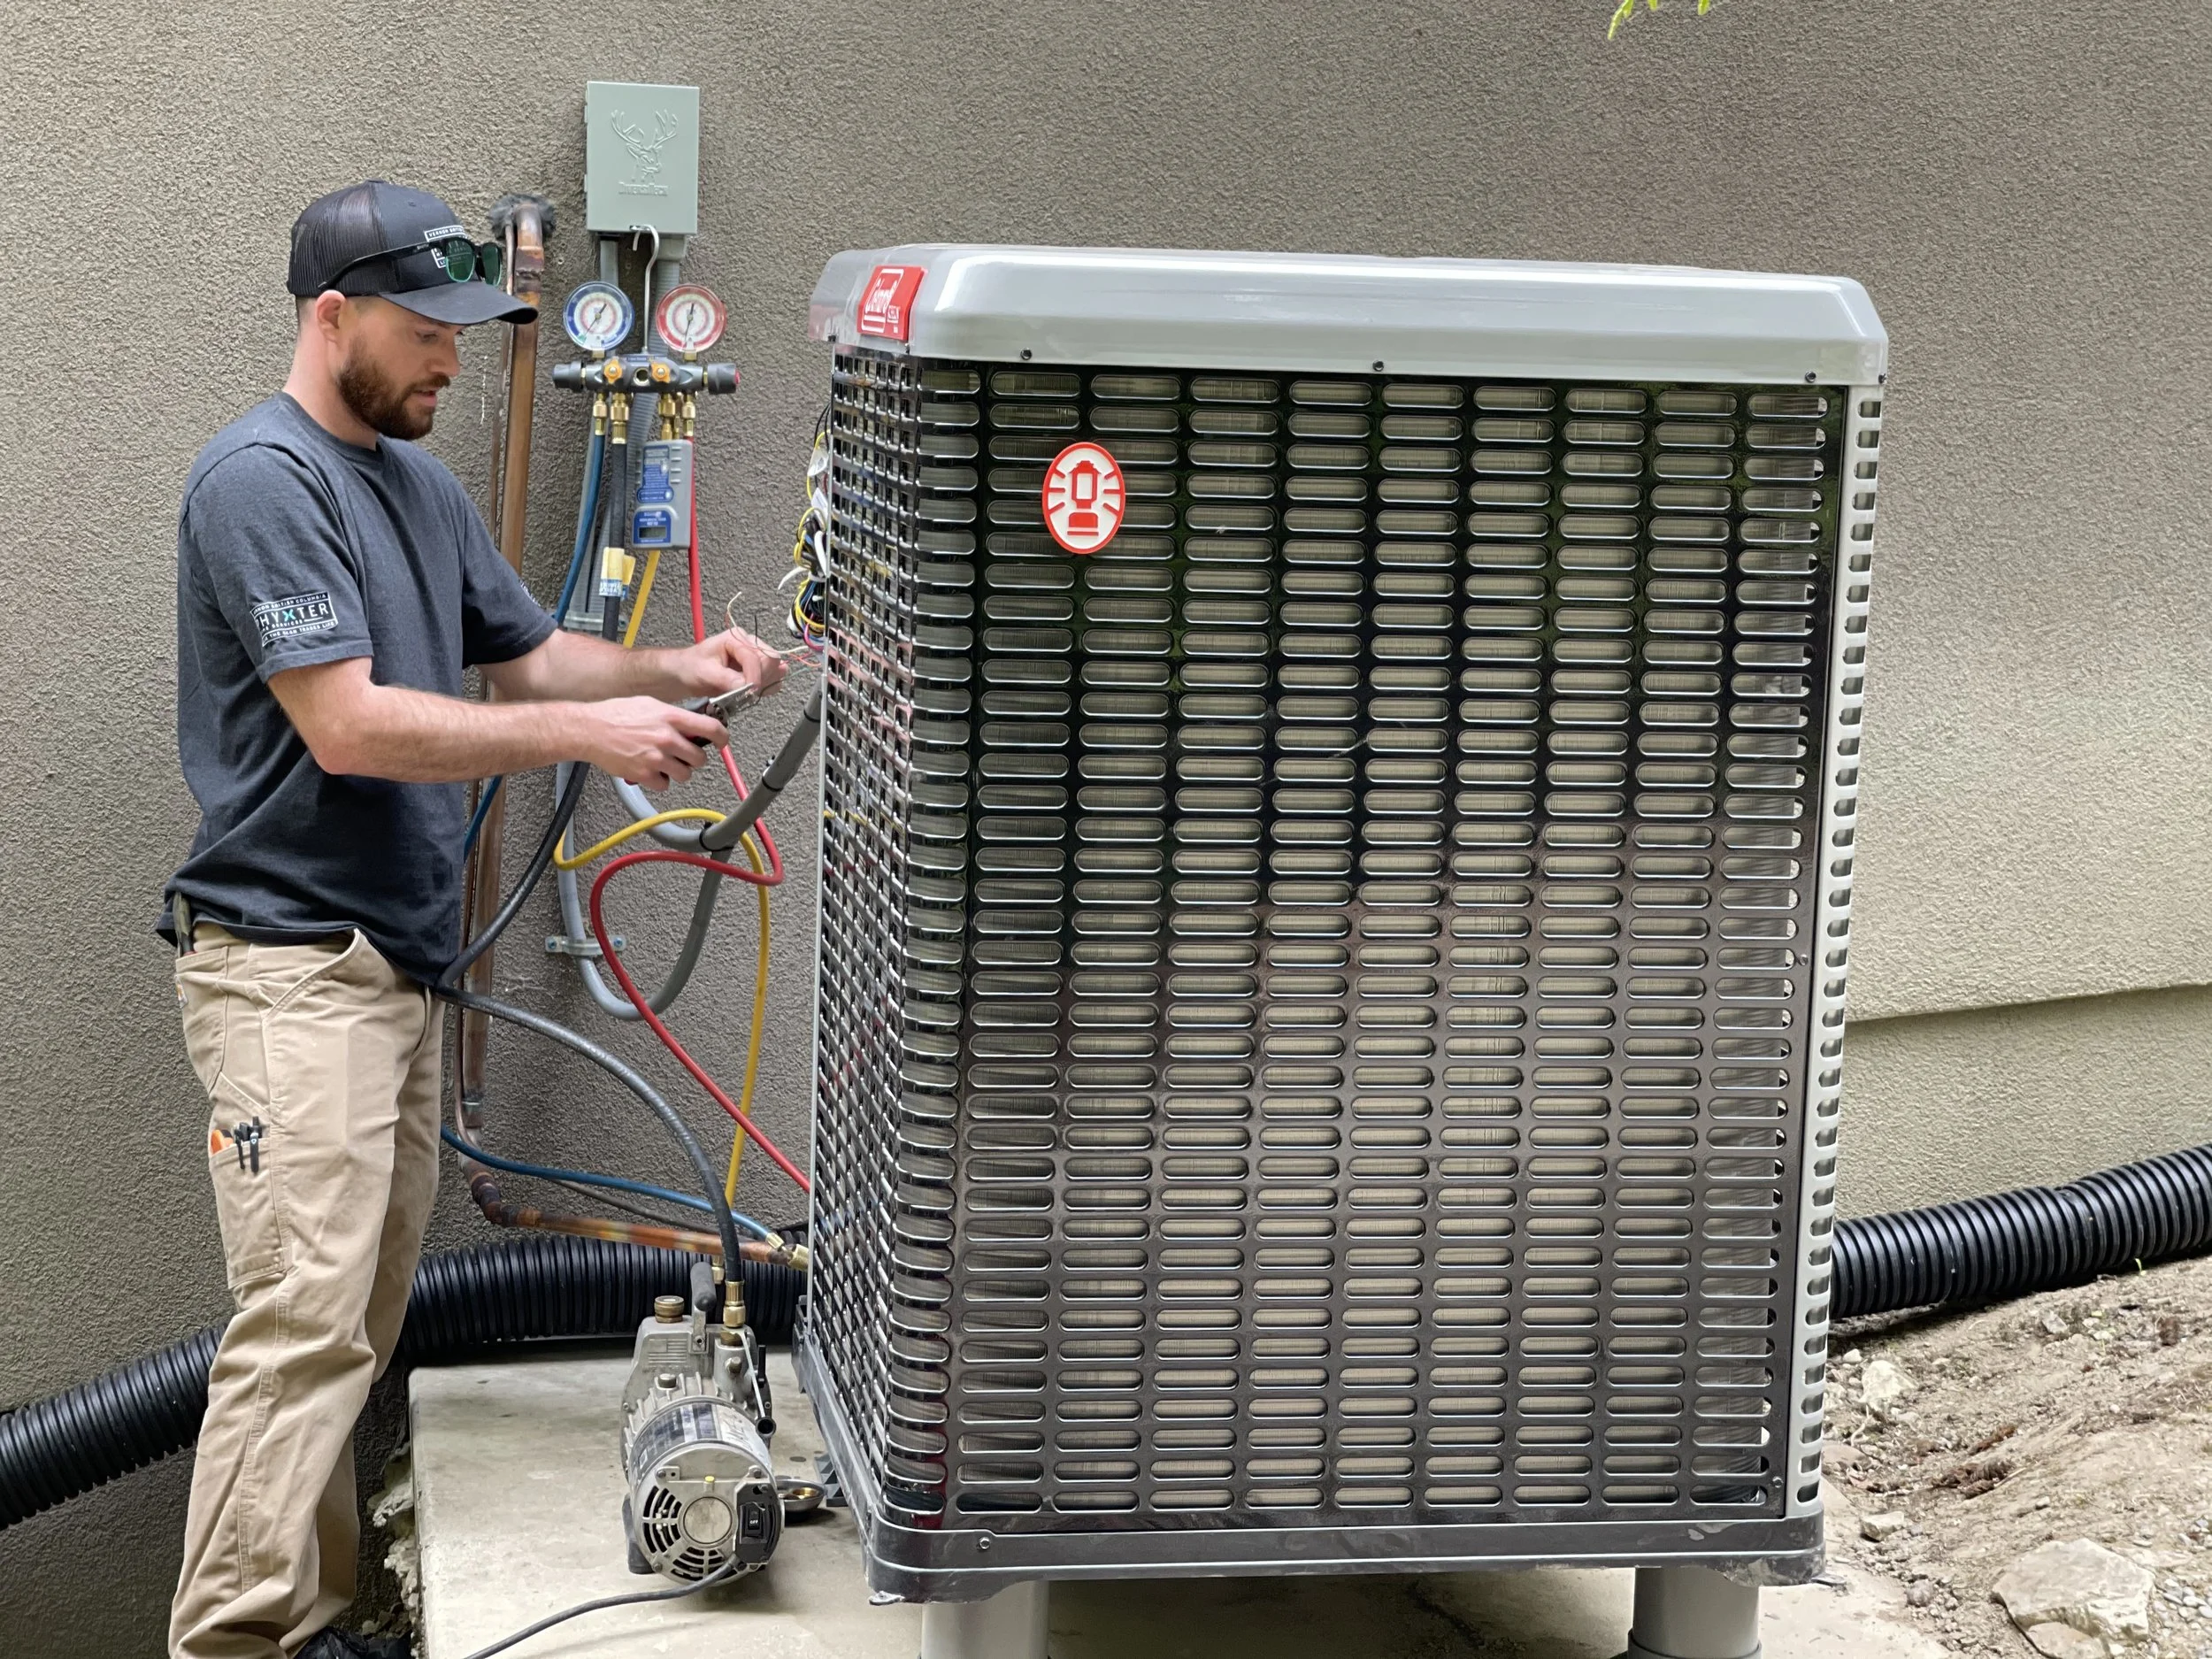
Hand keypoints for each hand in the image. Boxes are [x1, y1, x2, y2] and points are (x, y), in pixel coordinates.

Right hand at [581, 697, 727, 790]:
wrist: (589, 729)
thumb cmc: (615, 715)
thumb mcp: (650, 704)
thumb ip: (673, 716)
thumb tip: (692, 725)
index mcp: (670, 717)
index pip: (711, 728)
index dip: (722, 738)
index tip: (722, 742)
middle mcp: (666, 737)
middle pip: (699, 758)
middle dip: (694, 758)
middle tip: (685, 755)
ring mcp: (656, 758)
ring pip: (685, 774)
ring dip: (678, 771)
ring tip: (665, 762)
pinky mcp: (644, 774)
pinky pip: (664, 785)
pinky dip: (659, 781)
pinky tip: (651, 770)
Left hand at [669, 628, 787, 701]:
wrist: (685, 674)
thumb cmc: (691, 668)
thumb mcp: (705, 673)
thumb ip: (726, 679)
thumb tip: (746, 687)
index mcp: (736, 638)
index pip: (756, 657)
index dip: (755, 676)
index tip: (749, 693)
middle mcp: (749, 643)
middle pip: (771, 660)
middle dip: (762, 679)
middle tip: (746, 693)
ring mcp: (755, 656)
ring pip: (775, 669)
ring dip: (765, 684)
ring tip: (746, 692)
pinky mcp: (757, 669)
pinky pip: (773, 678)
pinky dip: (766, 688)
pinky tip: (751, 693)